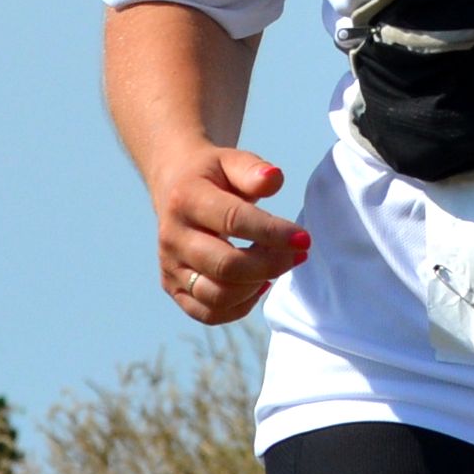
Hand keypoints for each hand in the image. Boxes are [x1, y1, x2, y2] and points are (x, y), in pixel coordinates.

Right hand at [151, 143, 308, 325]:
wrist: (174, 185)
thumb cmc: (213, 175)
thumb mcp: (231, 161)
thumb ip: (253, 169)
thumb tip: (274, 179)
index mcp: (186, 199)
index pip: (233, 221)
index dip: (272, 232)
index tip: (304, 238)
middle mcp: (172, 237)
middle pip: (225, 266)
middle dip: (270, 264)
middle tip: (298, 254)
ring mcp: (169, 266)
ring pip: (216, 296)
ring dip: (257, 286)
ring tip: (278, 265)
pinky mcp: (172, 287)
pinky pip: (208, 313)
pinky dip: (239, 306)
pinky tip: (258, 284)